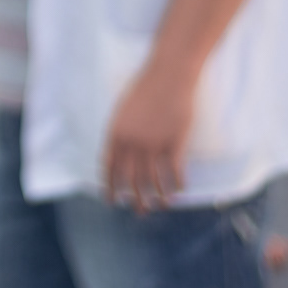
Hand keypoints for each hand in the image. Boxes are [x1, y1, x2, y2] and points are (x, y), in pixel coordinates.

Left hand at [102, 61, 196, 212]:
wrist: (168, 75)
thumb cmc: (145, 89)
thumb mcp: (123, 110)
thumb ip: (120, 132)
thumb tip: (119, 152)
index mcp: (115, 133)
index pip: (108, 167)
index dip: (109, 186)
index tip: (111, 200)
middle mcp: (132, 142)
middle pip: (130, 178)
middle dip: (134, 198)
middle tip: (139, 212)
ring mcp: (153, 143)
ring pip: (153, 180)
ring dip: (157, 197)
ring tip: (160, 207)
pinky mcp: (174, 142)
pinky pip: (174, 171)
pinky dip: (176, 185)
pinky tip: (178, 192)